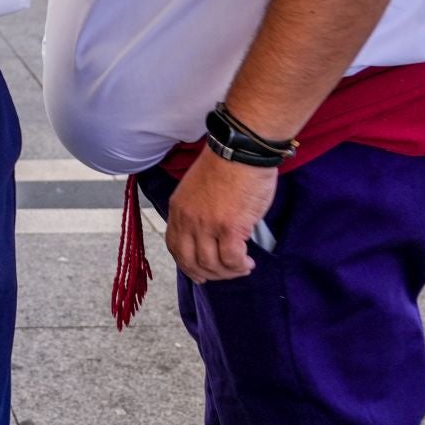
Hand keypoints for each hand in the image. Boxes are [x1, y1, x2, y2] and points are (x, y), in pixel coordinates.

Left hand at [164, 152, 277, 282]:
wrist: (241, 150)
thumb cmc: (227, 164)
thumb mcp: (198, 188)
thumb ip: (198, 211)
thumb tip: (209, 235)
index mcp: (178, 208)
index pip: (175, 247)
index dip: (187, 265)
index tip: (200, 274)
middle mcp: (188, 219)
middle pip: (191, 261)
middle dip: (209, 274)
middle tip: (227, 273)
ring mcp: (207, 224)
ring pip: (212, 264)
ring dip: (228, 272)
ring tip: (243, 267)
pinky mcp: (229, 227)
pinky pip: (231, 260)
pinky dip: (240, 266)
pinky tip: (248, 263)